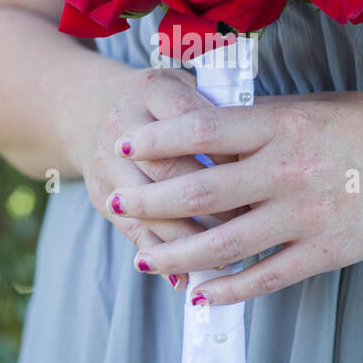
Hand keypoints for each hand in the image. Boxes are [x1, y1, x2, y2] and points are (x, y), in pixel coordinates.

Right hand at [78, 65, 243, 288]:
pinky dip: (165, 255)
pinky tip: (191, 273)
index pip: (196, 124)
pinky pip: (134, 231)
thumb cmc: (164, 103)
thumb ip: (222, 111)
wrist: (92, 108)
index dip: (229, 152)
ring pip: (149, 208)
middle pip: (170, 169)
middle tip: (252, 218)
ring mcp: (105, 160)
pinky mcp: (99, 194)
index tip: (262, 173)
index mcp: (153, 89)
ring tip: (228, 253)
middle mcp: (122, 121)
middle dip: (213, 199)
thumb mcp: (189, 88)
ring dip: (190, 236)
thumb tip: (271, 144)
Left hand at [107, 92, 362, 304]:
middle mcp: (288, 169)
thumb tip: (198, 130)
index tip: (125, 147)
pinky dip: (229, 289)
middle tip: (115, 207)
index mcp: (280, 124)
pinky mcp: (328, 252)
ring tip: (144, 261)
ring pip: (225, 243)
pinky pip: (267, 277)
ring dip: (177, 254)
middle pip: (200, 190)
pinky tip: (201, 293)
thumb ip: (256, 122)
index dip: (157, 140)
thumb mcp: (308, 107)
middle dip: (149, 202)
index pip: (201, 129)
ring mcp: (308, 214)